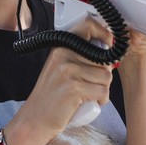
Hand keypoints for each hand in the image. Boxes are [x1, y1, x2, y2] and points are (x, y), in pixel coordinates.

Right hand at [18, 16, 114, 133]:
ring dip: (103, 89)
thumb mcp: (60, 67)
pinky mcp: (74, 88)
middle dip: (104, 74)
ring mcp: (68, 70)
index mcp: (61, 46)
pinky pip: (103, 91)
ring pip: (107, 76)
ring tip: (88, 94)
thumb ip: (78, 55)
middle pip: (104, 58)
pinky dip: (101, 100)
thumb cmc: (52, 95)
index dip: (105, 33)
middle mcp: (64, 54)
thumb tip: (108, 48)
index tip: (110, 43)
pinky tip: (89, 102)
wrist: (35, 118)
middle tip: (91, 84)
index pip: (88, 26)